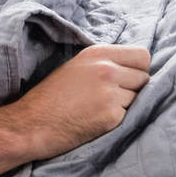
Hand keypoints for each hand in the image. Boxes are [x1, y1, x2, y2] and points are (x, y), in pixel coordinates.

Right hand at [9, 43, 150, 160]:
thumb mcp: (76, 67)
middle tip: (111, 98)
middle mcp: (106, 69)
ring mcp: (110, 93)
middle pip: (144, 78)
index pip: (142, 56)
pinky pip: (129, 116)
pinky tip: (96, 120)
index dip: (138, 70)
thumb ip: (105, 63)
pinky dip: (117, 121)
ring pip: (139, 99)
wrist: (31, 123)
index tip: (127, 79)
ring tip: (99, 109)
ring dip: (126, 106)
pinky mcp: (111, 116)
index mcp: (98, 53)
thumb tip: (136, 70)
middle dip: (134, 89)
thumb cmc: (51, 97)